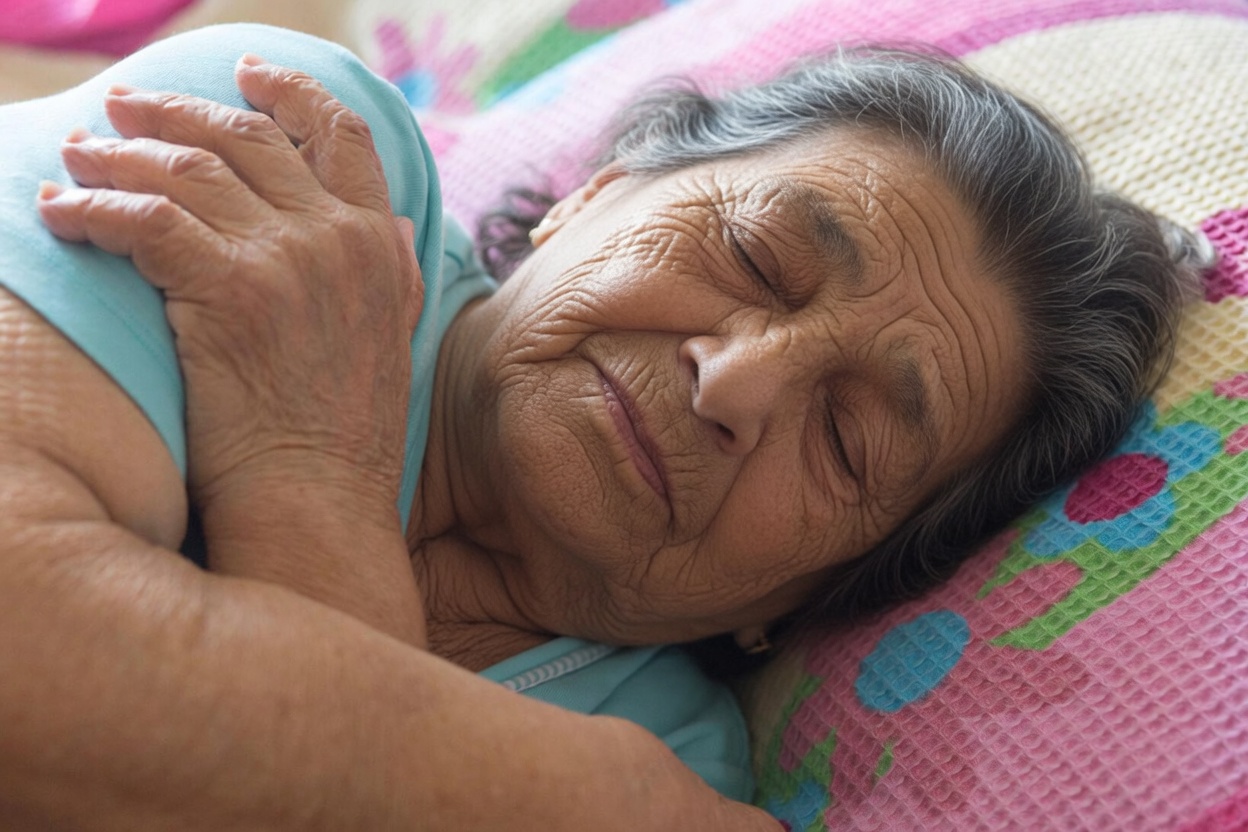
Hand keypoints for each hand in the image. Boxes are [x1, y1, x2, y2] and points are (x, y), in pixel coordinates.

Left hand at [37, 57, 423, 522]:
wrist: (320, 498)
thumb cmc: (342, 434)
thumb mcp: (393, 338)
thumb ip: (394, 272)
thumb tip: (396, 226)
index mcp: (381, 244)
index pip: (341, 134)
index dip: (289, 91)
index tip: (248, 73)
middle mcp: (338, 238)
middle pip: (247, 137)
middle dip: (176, 110)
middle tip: (124, 106)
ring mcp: (286, 259)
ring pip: (187, 168)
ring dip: (119, 154)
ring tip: (79, 156)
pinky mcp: (229, 290)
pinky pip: (144, 219)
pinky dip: (92, 207)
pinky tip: (62, 212)